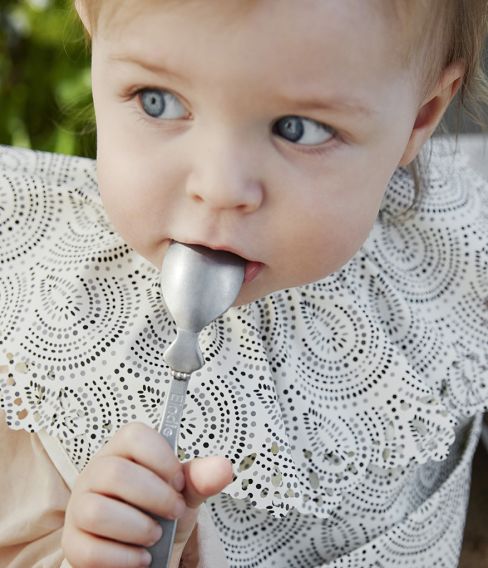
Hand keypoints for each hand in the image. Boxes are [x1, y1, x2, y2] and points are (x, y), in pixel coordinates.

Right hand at [62, 422, 232, 567]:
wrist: (148, 552)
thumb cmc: (162, 510)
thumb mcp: (185, 492)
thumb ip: (201, 478)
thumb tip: (224, 467)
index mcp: (123, 451)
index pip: (134, 435)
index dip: (160, 458)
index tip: (178, 481)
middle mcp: (95, 473)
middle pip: (114, 473)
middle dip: (154, 497)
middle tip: (174, 511)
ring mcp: (79, 507)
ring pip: (97, 511)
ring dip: (137, 528)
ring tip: (156, 535)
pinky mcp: (73, 542)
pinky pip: (89, 550)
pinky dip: (124, 558)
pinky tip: (142, 557)